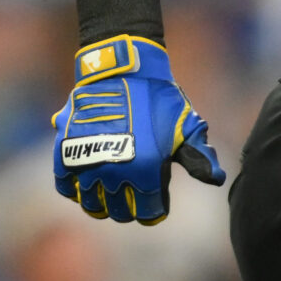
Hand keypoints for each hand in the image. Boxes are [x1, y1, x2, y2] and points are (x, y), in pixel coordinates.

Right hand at [50, 35, 224, 223]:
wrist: (123, 69)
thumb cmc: (159, 97)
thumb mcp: (185, 125)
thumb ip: (199, 157)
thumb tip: (216, 179)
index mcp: (147, 169)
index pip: (148, 211)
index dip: (153, 211)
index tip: (155, 205)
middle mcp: (115, 171)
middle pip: (119, 211)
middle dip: (128, 208)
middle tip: (133, 198)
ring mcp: (87, 162)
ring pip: (92, 204)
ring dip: (102, 203)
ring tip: (110, 193)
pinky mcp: (65, 151)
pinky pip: (65, 186)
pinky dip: (75, 190)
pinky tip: (87, 183)